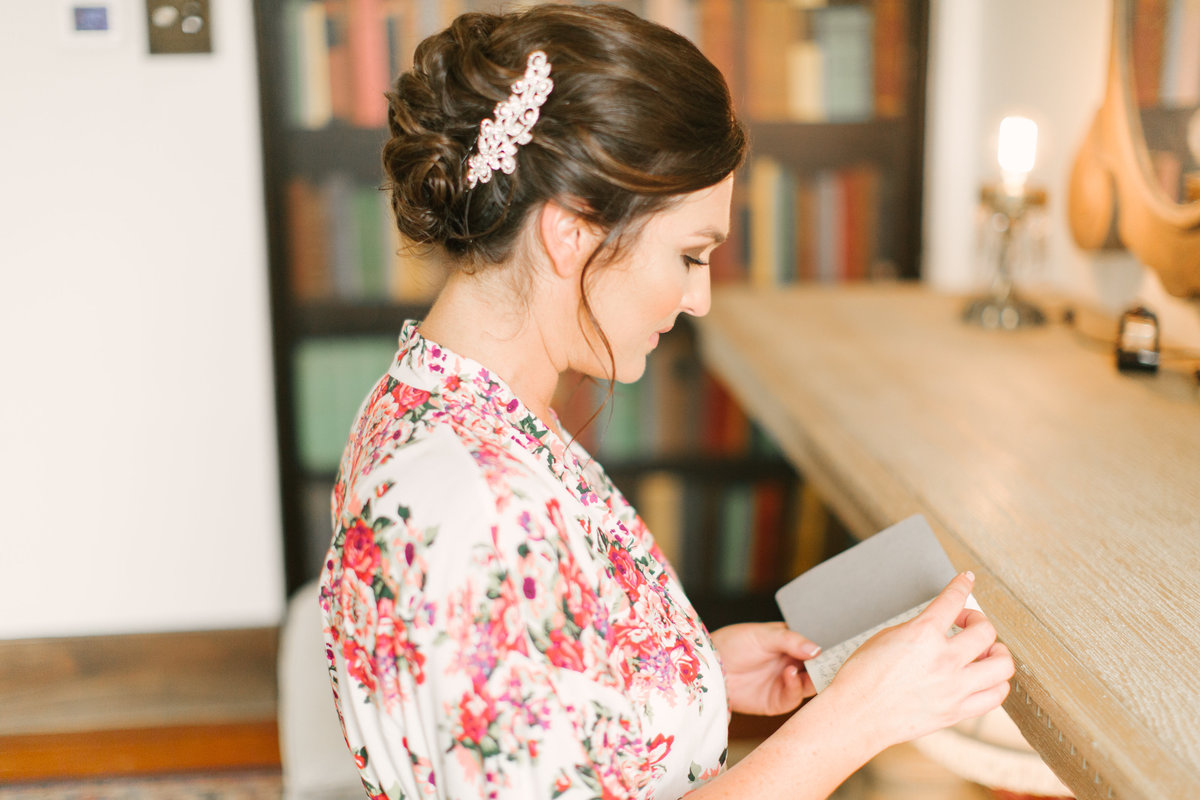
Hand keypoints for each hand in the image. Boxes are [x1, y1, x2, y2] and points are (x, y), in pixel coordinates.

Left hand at [710, 621, 820, 715]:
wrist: (711, 668)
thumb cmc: (734, 643)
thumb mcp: (763, 635)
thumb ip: (791, 640)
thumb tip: (817, 650)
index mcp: (793, 644)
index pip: (818, 646)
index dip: (830, 647)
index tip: (843, 646)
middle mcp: (794, 664)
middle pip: (820, 668)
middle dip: (827, 666)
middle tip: (831, 661)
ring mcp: (787, 683)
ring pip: (812, 685)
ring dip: (813, 678)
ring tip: (801, 666)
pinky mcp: (777, 701)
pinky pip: (795, 698)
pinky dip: (796, 688)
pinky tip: (790, 675)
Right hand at [828, 572, 1014, 748]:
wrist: (857, 714)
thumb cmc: (862, 678)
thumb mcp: (887, 638)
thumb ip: (919, 630)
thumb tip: (938, 628)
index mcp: (922, 636)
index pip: (953, 600)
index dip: (962, 585)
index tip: (967, 580)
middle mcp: (943, 661)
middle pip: (986, 631)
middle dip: (978, 620)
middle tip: (967, 623)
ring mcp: (954, 688)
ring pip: (1002, 665)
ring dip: (997, 652)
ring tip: (985, 652)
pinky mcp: (957, 711)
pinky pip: (995, 696)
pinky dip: (995, 683)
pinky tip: (984, 678)